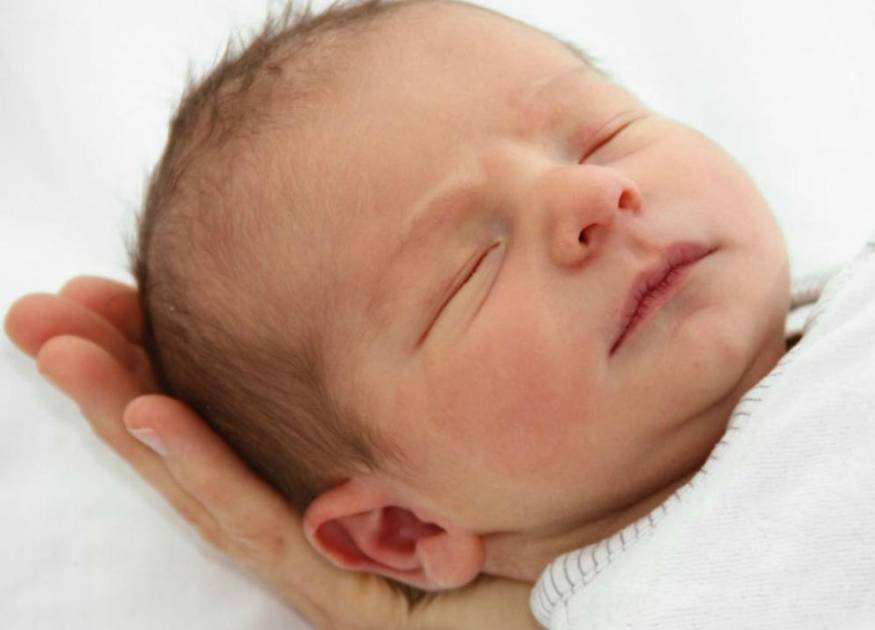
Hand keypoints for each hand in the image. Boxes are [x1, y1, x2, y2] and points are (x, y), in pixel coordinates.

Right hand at [5, 276, 536, 629]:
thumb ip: (423, 394)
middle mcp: (323, 535)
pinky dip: (204, 471)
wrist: (613, 601)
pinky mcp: (358, 610)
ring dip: (128, 413)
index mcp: (341, 494)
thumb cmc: (566, 515)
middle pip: (199, 453)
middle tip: (42, 311)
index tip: (111, 300)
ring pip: (208, 488)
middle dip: (114, 379)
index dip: (163, 363)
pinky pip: (268, 532)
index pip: (231, 426)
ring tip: (62, 346)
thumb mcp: (480, 427)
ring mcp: (333, 577)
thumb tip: (401, 300)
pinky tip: (148, 414)